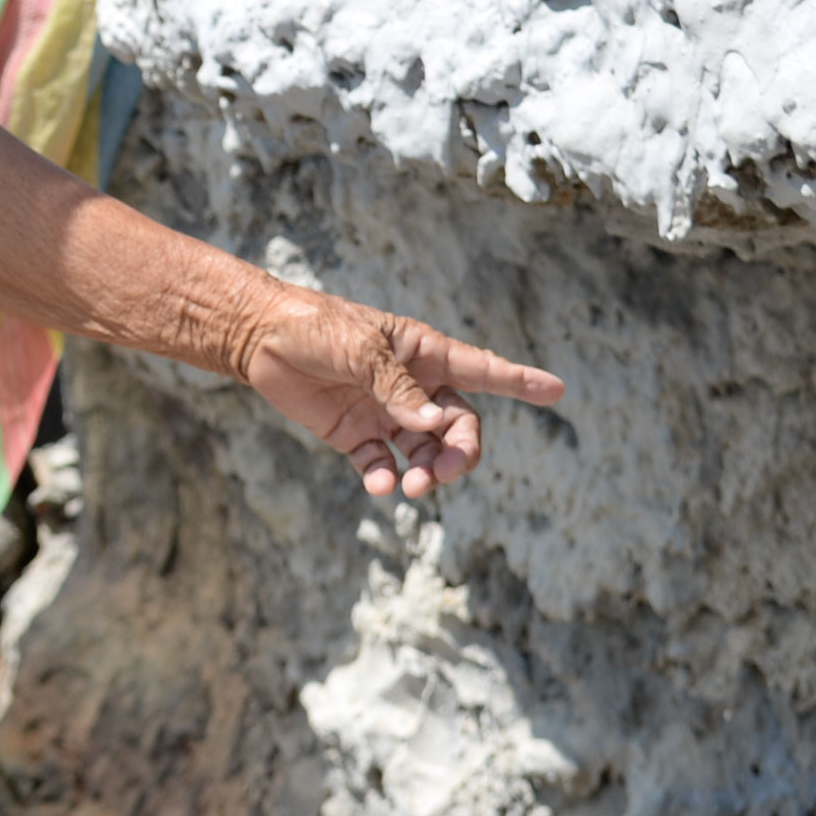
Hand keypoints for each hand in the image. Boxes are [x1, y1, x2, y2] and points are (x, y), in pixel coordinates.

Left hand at [242, 294, 563, 498]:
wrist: (259, 338)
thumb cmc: (315, 328)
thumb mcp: (358, 349)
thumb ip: (395, 388)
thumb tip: (431, 425)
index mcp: (424, 353)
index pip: (483, 370)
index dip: (520, 381)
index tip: (556, 390)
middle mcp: (412, 387)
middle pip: (458, 426)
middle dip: (461, 452)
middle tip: (446, 472)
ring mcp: (385, 413)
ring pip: (425, 451)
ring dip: (428, 472)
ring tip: (413, 487)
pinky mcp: (355, 436)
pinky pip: (382, 465)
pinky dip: (385, 479)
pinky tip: (379, 486)